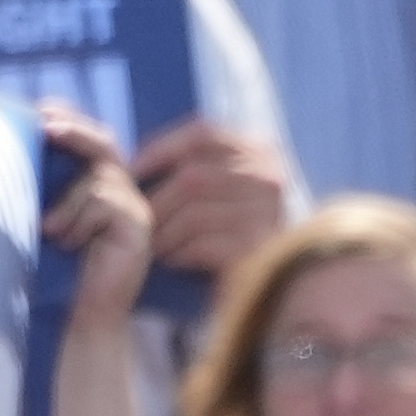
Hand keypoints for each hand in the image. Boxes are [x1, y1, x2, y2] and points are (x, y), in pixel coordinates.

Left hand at [39, 109, 153, 331]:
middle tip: (45, 126)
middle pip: (103, 144)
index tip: (39, 110)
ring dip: (66, 204)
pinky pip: (105, 202)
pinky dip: (79, 221)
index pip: (89, 139)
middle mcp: (123, 191)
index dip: (68, 120)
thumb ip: (40, 188)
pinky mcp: (140, 226)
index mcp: (100, 185)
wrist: (78, 316)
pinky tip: (71, 244)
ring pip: (97, 178)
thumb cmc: (56, 272)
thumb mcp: (42, 219)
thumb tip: (8, 149)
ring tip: (50, 233)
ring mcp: (135, 207)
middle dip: (73, 130)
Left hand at [134, 118, 287, 276]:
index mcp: (261, 151)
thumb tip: (139, 160)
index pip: (204, 134)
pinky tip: (174, 262)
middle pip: (192, 177)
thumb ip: (201, 166)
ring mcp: (270, 213)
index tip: (132, 170)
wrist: (282, 282)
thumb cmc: (241, 231)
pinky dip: (180, 254)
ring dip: (164, 233)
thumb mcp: (230, 187)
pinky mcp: (261, 249)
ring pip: (194, 214)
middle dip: (156, 203)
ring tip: (152, 246)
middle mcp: (270, 177)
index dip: (162, 147)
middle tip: (137, 223)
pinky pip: (204, 246)